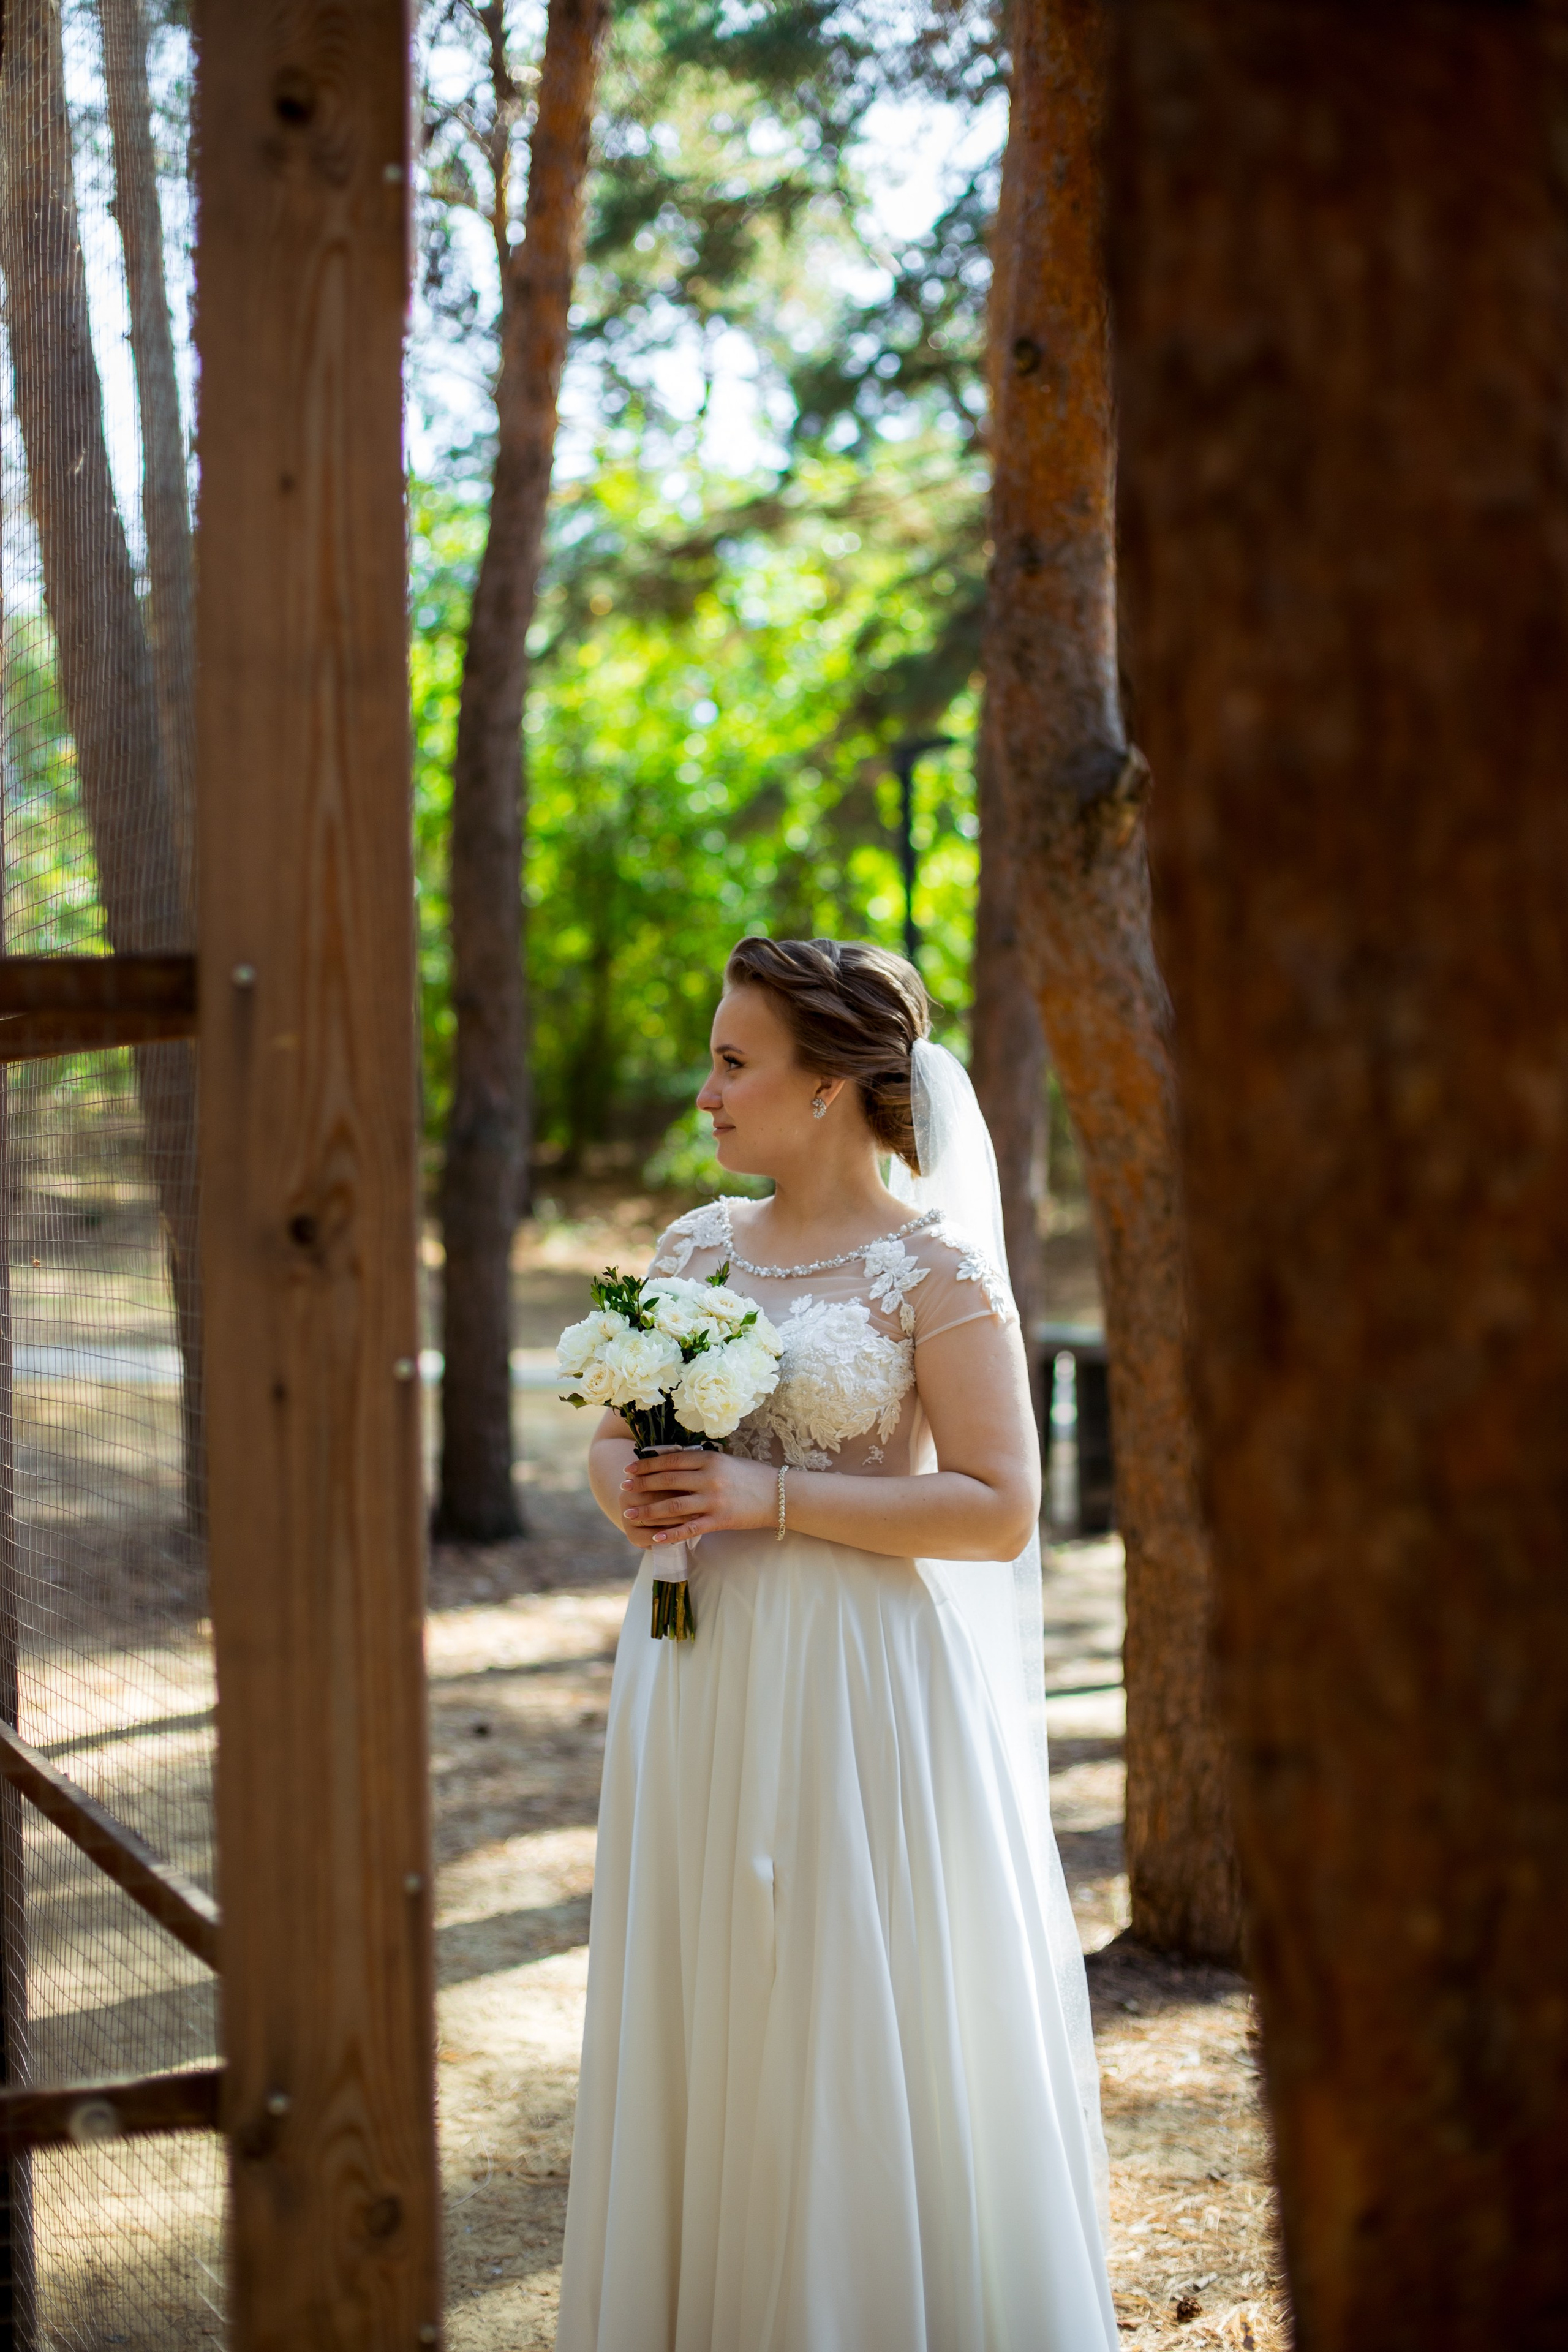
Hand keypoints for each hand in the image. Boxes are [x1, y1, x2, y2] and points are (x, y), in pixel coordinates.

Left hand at [619, 1449, 775, 1546]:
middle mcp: (709, 1478)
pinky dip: (671, 1534)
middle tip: (623, 1488)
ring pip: (673, 1505)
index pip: (670, 1459)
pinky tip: (655, 1538)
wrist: (780, 1495)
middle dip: (642, 1485)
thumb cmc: (751, 1476)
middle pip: (667, 1480)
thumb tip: (671, 1462)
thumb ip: (700, 1462)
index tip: (629, 1468)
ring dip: (648, 1510)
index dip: (647, 1464)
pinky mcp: (720, 1520)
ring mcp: (714, 1500)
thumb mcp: (725, 1461)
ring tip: (630, 1514)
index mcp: (709, 1459)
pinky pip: (690, 1529)